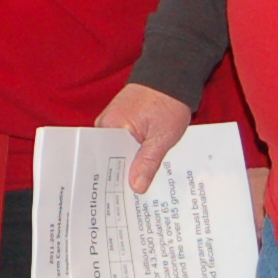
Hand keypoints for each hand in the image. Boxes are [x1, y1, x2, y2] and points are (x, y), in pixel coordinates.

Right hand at [98, 80, 193, 194]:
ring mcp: (115, 122)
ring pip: (119, 152)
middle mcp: (107, 124)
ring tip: (136, 190)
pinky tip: (142, 169)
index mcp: (110, 126)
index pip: (103, 159)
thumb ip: (147, 162)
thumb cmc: (168, 101)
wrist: (174, 75)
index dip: (111, 180)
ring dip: (129, 165)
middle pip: (110, 157)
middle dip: (120, 177)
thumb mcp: (162, 137)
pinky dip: (134, 154)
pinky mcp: (124, 122)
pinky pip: (125, 143)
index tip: (117, 199)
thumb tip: (136, 187)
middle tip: (129, 201)